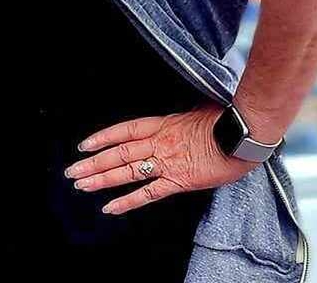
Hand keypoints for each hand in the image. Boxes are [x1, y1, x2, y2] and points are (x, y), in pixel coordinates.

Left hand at [64, 106, 257, 215]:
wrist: (245, 132)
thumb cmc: (230, 119)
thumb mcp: (202, 109)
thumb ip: (186, 118)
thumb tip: (185, 116)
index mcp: (165, 124)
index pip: (126, 130)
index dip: (103, 137)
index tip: (85, 144)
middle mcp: (160, 142)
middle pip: (119, 152)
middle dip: (93, 162)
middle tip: (72, 171)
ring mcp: (168, 162)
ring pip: (127, 171)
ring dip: (101, 179)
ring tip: (81, 185)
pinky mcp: (179, 181)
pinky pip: (148, 193)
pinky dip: (127, 201)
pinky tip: (110, 207)